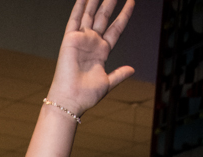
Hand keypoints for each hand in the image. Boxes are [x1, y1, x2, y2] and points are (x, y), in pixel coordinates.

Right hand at [48, 0, 135, 116]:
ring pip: (90, 14)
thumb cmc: (86, 96)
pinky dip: (79, 6)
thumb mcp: (107, 83)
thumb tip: (132, 69)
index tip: (132, 1)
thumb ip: (119, 74)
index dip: (124, 14)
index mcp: (102, 52)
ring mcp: (81, 40)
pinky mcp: (70, 40)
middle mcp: (92, 43)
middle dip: (111, 2)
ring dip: (95, 0)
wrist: (71, 100)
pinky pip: (75, 19)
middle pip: (104, 16)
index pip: (116, 28)